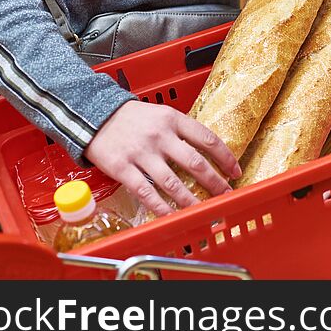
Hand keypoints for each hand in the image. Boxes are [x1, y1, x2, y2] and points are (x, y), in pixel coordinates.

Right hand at [85, 100, 240, 216]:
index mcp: (173, 120)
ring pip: (173, 182)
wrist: (95, 114)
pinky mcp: (123, 168)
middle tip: (226, 194)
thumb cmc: (132, 118)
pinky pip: (146, 192)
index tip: (235, 171)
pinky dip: (161, 207)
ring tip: (204, 211)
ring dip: (191, 200)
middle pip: (195, 163)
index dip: (225, 157)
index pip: (208, 139)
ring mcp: (142, 153)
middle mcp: (160, 136)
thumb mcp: (162, 114)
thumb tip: (208, 151)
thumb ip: (182, 131)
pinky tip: (172, 215)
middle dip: (215, 182)